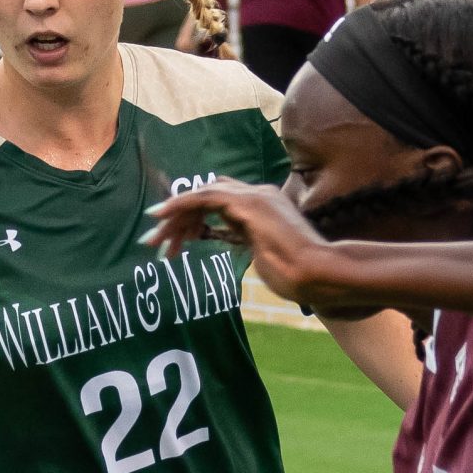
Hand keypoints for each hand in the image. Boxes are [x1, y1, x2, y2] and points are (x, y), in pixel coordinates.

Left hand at [144, 180, 370, 313]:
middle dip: (178, 220)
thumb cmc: (301, 276)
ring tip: (153, 238)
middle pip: (208, 198)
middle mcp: (259, 196)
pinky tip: (161, 215)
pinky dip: (181, 203)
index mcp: (264, 209)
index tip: (174, 244)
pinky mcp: (249, 204)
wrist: (319, 274)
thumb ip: (252, 246)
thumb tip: (246, 249)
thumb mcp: (268, 259)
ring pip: (203, 196)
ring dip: (174, 216)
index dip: (193, 222)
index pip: (220, 206)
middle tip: (153, 242)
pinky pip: (205, 196)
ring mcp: (255, 198)